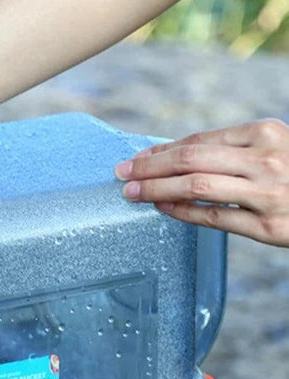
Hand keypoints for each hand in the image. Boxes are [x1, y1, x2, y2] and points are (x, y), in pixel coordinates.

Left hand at [115, 119, 288, 246]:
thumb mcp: (274, 149)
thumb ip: (233, 151)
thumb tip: (176, 156)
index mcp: (266, 134)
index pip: (200, 140)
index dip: (162, 150)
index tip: (137, 158)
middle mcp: (266, 159)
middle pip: (191, 159)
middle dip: (149, 166)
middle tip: (121, 173)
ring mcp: (267, 193)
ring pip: (197, 186)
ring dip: (157, 189)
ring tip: (132, 193)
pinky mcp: (268, 227)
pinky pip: (214, 217)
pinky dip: (182, 212)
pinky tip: (162, 209)